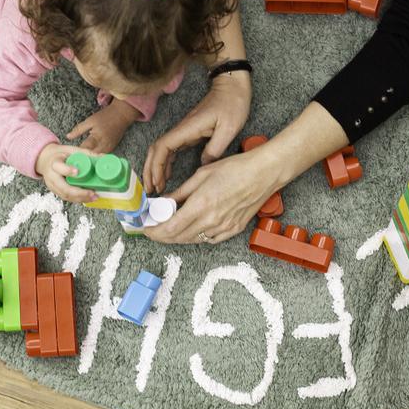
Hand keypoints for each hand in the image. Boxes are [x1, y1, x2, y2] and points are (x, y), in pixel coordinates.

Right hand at [35, 143, 99, 203]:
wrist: (46, 160)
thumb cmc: (60, 154)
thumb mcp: (71, 150)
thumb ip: (86, 153)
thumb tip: (103, 157)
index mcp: (54, 162)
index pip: (59, 167)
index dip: (68, 170)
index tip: (77, 172)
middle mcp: (51, 176)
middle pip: (63, 187)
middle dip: (79, 192)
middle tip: (92, 192)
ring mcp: (52, 185)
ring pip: (65, 195)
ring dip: (80, 198)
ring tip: (94, 197)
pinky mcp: (56, 191)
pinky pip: (66, 197)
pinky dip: (78, 199)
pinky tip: (88, 199)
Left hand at [66, 100, 140, 154]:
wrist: (122, 115)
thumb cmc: (105, 116)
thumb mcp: (90, 120)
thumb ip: (78, 129)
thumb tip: (68, 137)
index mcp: (97, 136)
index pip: (85, 148)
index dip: (77, 153)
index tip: (69, 156)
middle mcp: (104, 144)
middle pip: (92, 156)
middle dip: (83, 159)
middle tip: (74, 160)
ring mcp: (109, 148)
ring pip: (98, 158)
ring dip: (90, 160)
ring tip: (81, 162)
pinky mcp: (113, 149)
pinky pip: (103, 156)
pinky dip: (96, 158)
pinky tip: (90, 159)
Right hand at [143, 71, 251, 193]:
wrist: (232, 86)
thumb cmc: (232, 104)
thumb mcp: (229, 128)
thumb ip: (215, 148)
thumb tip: (203, 165)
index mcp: (188, 128)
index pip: (164, 147)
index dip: (157, 166)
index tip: (157, 182)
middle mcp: (182, 129)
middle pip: (156, 150)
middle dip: (150, 170)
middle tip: (150, 190)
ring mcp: (184, 131)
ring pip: (162, 150)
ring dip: (156, 168)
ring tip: (155, 187)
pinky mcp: (189, 133)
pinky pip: (171, 150)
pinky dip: (166, 163)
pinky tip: (167, 175)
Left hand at [143, 148, 280, 244]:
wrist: (264, 174)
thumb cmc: (234, 169)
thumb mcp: (201, 176)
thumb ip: (180, 193)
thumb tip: (163, 203)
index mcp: (201, 205)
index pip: (170, 228)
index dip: (154, 231)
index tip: (145, 229)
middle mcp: (211, 221)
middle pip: (179, 237)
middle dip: (162, 236)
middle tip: (153, 229)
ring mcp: (223, 228)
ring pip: (193, 240)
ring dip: (178, 237)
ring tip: (169, 228)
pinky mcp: (233, 230)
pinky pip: (209, 239)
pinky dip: (196, 236)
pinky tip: (192, 228)